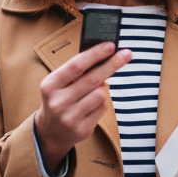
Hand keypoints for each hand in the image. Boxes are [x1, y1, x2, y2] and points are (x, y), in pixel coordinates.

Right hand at [34, 42, 132, 168]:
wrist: (51, 131)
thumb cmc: (60, 98)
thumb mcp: (60, 83)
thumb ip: (78, 70)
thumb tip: (105, 52)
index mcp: (50, 85)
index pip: (76, 65)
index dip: (95, 54)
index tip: (111, 45)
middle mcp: (58, 102)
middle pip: (93, 79)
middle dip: (112, 64)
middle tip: (127, 54)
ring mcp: (70, 117)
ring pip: (100, 94)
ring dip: (103, 88)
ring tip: (93, 90)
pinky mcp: (82, 129)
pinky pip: (102, 108)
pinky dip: (102, 103)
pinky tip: (91, 105)